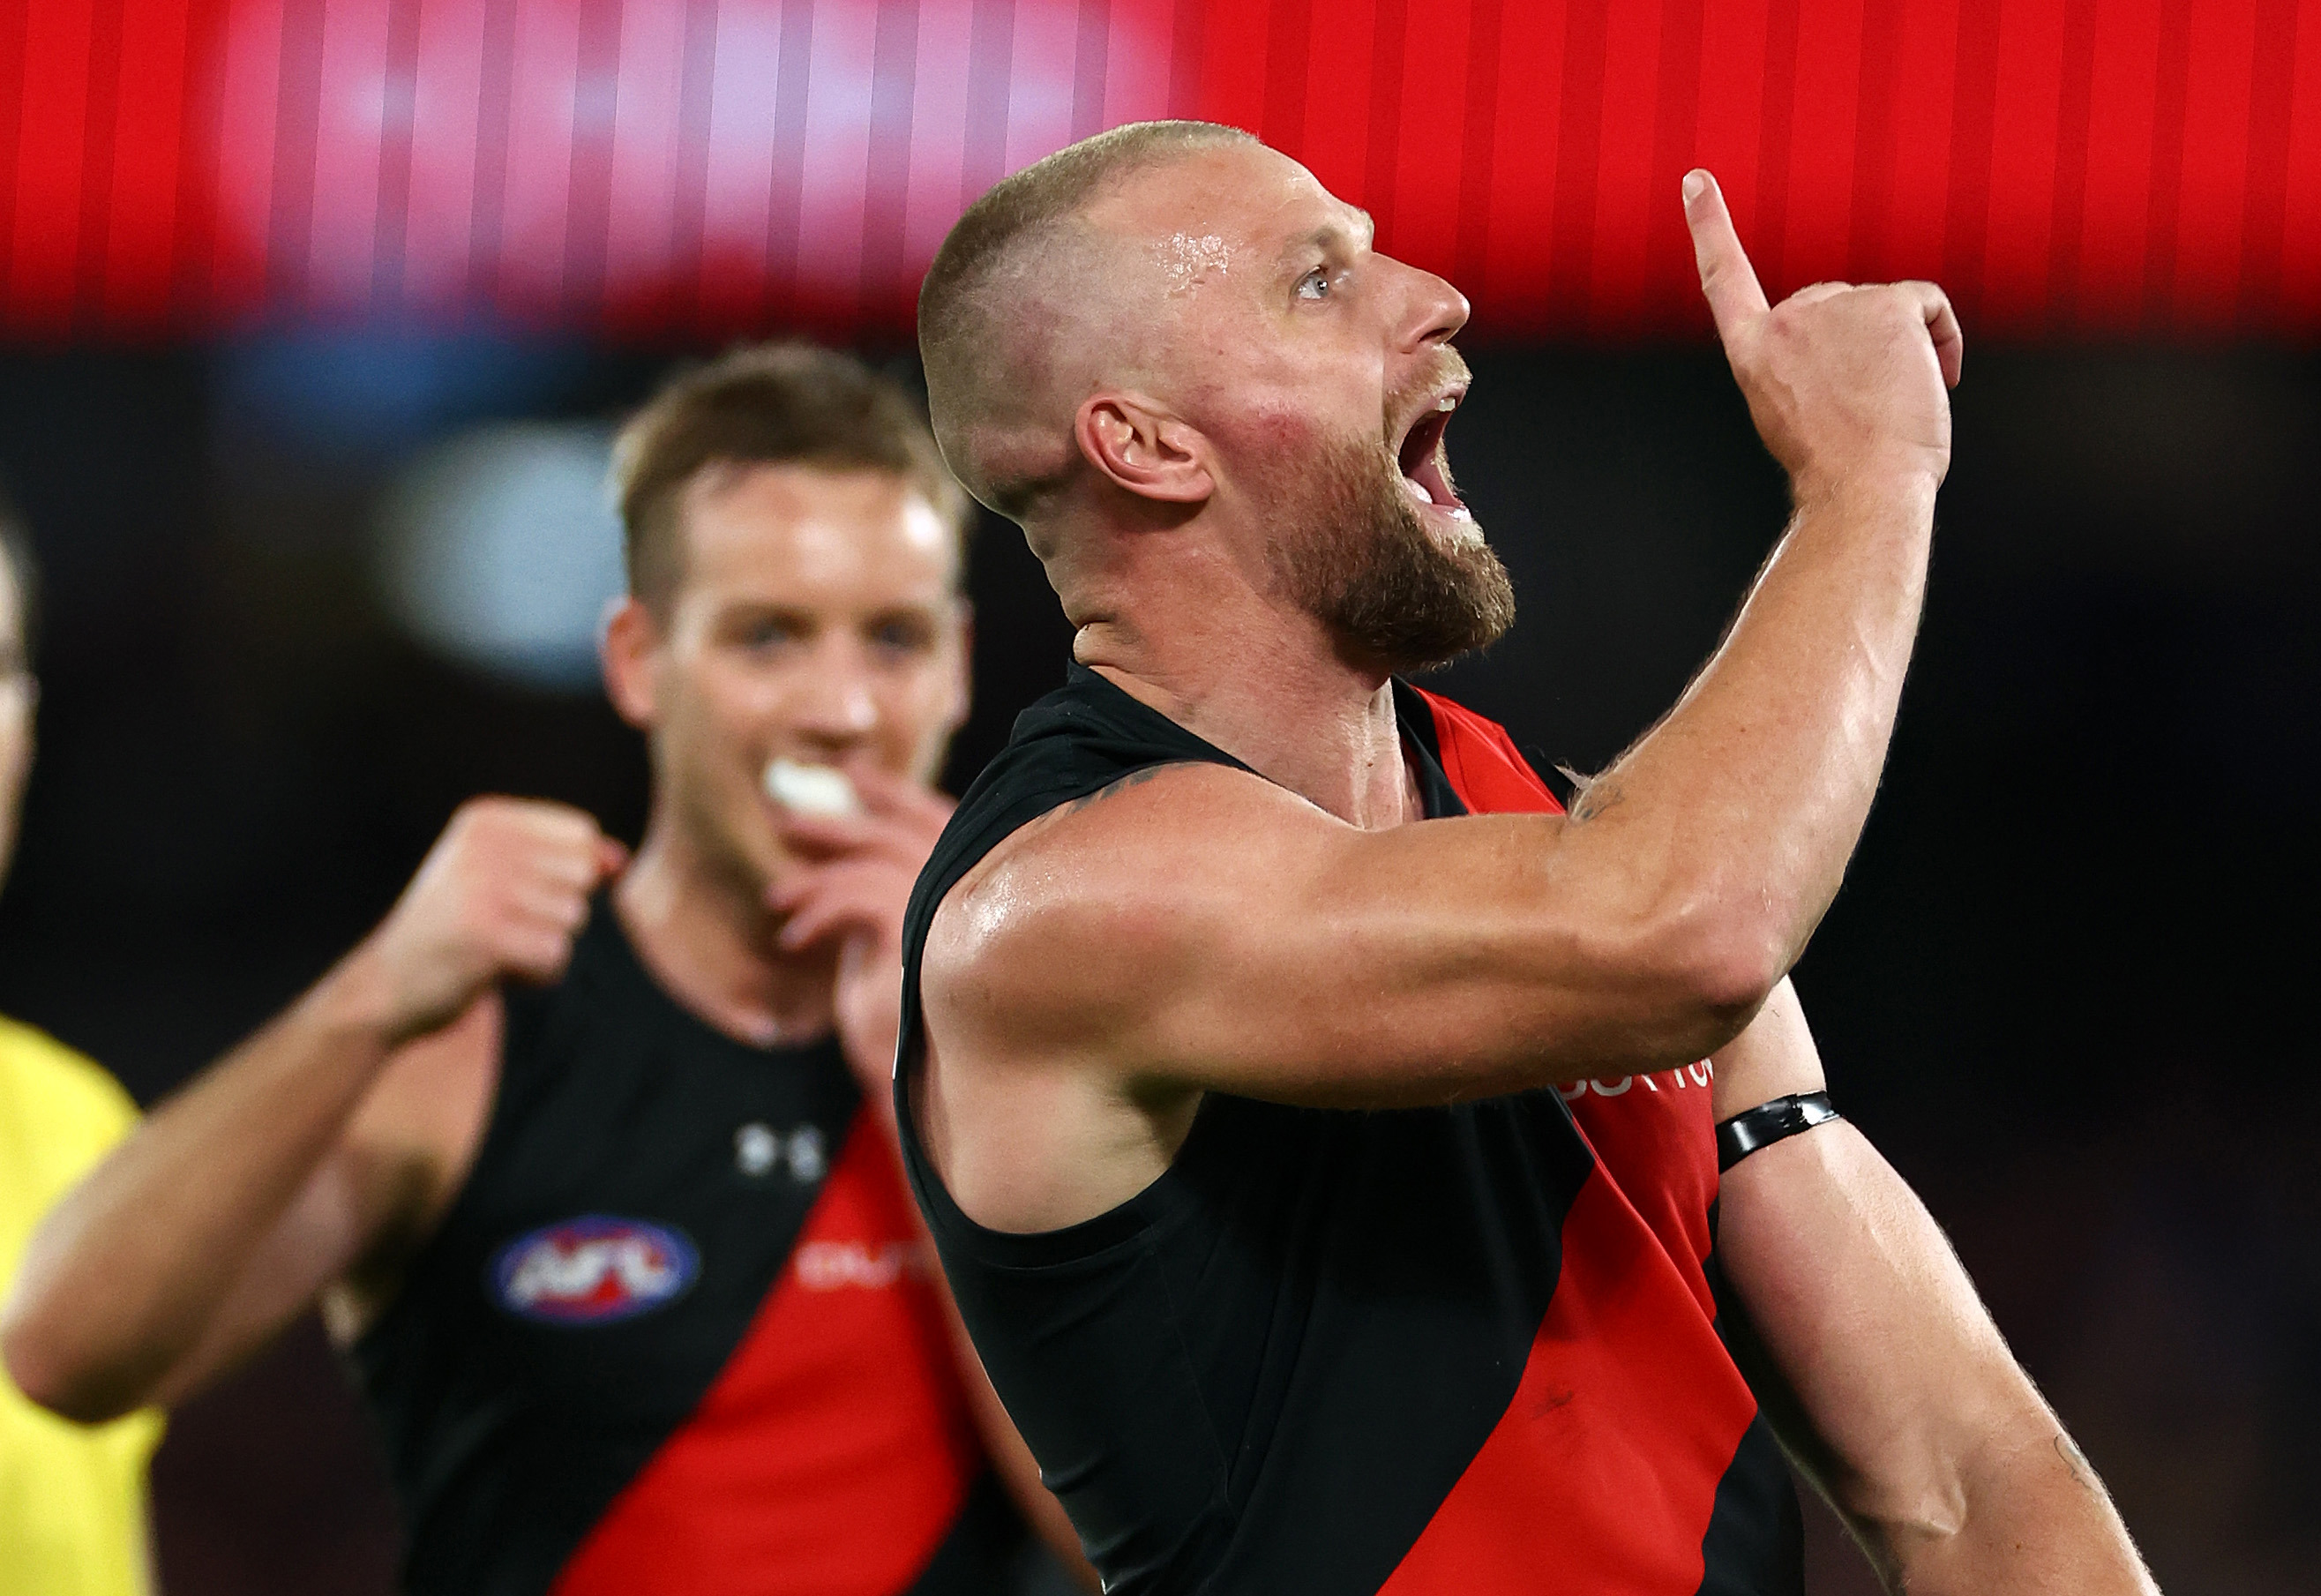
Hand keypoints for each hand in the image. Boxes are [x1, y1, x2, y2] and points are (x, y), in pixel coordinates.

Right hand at [360, 798, 626, 1042]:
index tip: (511, 894)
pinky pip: (556, 956)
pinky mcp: (485, 936)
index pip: (582, 834)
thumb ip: (568, 861)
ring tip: (493, 948)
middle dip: (557, 913)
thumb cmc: (457, 930)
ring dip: (544, 946)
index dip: (566, 877)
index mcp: (485, 818)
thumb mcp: (506, 879)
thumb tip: (621, 859)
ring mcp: (482, 888)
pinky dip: (536, 975)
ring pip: (574, 918)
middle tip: (502, 926)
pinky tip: (492, 972)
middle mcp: (482, 845)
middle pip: (584, 876)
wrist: (385, 986)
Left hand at [765, 767, 952, 1100]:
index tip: (850, 776)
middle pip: (900, 829)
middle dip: (839, 820)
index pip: (935, 817)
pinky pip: (853, 897)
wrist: (936, 1089)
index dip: (891, 793)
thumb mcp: (904, 944)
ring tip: (777, 897)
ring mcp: (952, 904)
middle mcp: (976, 885)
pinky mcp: (916, 932)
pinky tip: (794, 939)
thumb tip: (848, 855)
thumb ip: (893, 896)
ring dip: (815, 875)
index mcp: (981, 882)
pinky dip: (817, 913)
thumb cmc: (921, 1024)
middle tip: (785, 817)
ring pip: (872, 859)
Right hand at [1685, 169, 1962, 499]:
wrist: (1861, 491)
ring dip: (1903, 354)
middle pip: (1836, 307)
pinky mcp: (1887, 306)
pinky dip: (1942, 340)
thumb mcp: (1798, 414)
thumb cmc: (1838, 470)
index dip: (1709, 225)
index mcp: (1753, 351)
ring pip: (1886, 313)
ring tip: (1895, 408)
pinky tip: (1938, 379)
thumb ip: (1809, 364)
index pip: (1724, 278)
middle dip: (1861, 348)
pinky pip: (1927, 307)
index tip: (1695, 179)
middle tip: (1867, 409)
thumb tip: (1863, 346)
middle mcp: (1786, 320)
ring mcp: (1836, 308)